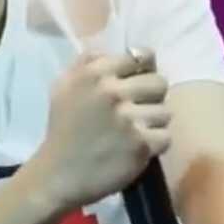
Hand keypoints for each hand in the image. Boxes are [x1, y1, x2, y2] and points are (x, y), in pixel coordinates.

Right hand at [34, 49, 170, 209]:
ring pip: (165, 111)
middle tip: (135, 112)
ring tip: (134, 133)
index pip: (140, 57)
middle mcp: (112, 91)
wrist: (57, 175)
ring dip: (153, 124)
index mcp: (94, 73)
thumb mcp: (63, 87)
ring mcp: (128, 118)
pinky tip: (137, 149)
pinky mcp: (141, 144)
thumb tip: (117, 49)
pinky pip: (165, 137)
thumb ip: (87, 63)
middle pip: (159, 83)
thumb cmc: (62, 130)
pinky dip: (154, 145)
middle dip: (151, 98)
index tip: (133, 86)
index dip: (140, 72)